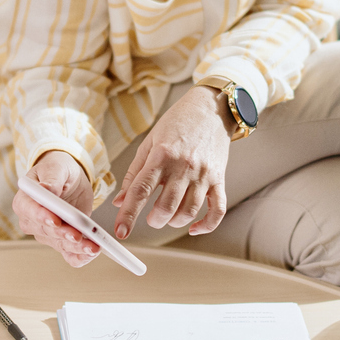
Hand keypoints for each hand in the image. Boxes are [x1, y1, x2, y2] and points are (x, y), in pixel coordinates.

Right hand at [13, 151, 102, 266]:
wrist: (70, 180)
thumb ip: (51, 178)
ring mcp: (48, 234)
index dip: (41, 216)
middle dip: (63, 234)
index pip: (29, 211)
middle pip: (46, 231)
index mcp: (24, 201)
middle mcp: (32, 221)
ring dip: (77, 247)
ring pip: (60, 244)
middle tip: (78, 235)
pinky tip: (92, 254)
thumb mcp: (55, 168)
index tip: (55, 220)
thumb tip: (46, 189)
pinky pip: (69, 255)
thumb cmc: (57, 170)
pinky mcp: (63, 241)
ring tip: (93, 246)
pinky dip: (80, 257)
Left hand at [112, 87, 231, 239]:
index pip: (140, 191)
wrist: (212, 108)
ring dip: (174, 222)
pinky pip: (217, 210)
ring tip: (168, 216)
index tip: (121, 231)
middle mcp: (183, 166)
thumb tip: (120, 201)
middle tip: (151, 217)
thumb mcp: (149, 142)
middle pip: (166, 207)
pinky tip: (194, 228)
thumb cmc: (178, 123)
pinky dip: (205, 225)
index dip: (128, 215)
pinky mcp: (219, 179)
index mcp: (161, 155)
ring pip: (189, 212)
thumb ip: (134, 173)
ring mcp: (203, 174)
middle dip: (154, 220)